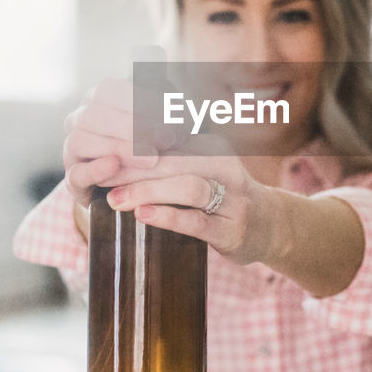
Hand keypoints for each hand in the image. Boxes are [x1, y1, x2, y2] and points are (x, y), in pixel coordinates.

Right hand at [62, 78, 168, 205]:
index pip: (110, 90)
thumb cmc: (157, 143)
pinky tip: (115, 166)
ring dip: (120, 148)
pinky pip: (75, 173)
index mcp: (100, 98)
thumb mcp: (167, 122)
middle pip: (94, 114)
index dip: (141, 100)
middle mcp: (80, 119)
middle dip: (134, 126)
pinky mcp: (73, 180)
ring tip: (152, 159)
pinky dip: (95, 170)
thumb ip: (171, 109)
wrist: (137, 183)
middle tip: (168, 140)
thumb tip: (184, 104)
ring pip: (82, 141)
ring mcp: (72, 149)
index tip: (173, 116)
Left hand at [105, 134, 282, 266]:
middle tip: (100, 175)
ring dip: (147, 192)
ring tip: (116, 199)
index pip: (168, 140)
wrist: (271, 226)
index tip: (101, 152)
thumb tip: (115, 149)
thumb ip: (169, 157)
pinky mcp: (232, 231)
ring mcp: (232, 200)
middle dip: (133, 168)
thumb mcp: (201, 168)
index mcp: (213, 148)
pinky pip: (197, 221)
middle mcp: (225, 169)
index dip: (132, 146)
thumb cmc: (222, 196)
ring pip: (187, 187)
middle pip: (173, 161)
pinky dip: (167, 216)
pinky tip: (142, 216)